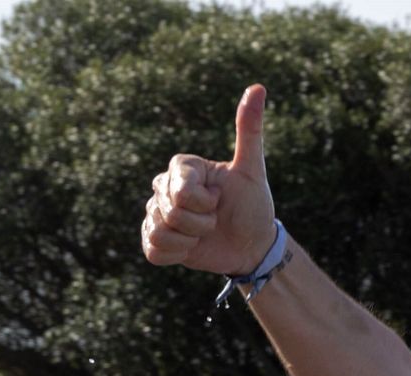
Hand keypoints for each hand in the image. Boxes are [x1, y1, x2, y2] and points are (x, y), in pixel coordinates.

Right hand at [142, 85, 275, 276]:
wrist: (252, 245)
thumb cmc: (253, 206)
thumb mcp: (253, 170)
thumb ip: (249, 131)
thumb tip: (258, 87)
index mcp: (183, 167)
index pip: (180, 190)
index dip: (203, 202)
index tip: (219, 199)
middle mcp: (164, 187)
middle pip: (169, 212)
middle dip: (200, 224)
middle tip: (215, 220)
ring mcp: (157, 213)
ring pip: (159, 231)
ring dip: (189, 240)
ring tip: (204, 234)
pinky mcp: (155, 240)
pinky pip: (152, 250)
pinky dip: (176, 254)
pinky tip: (190, 248)